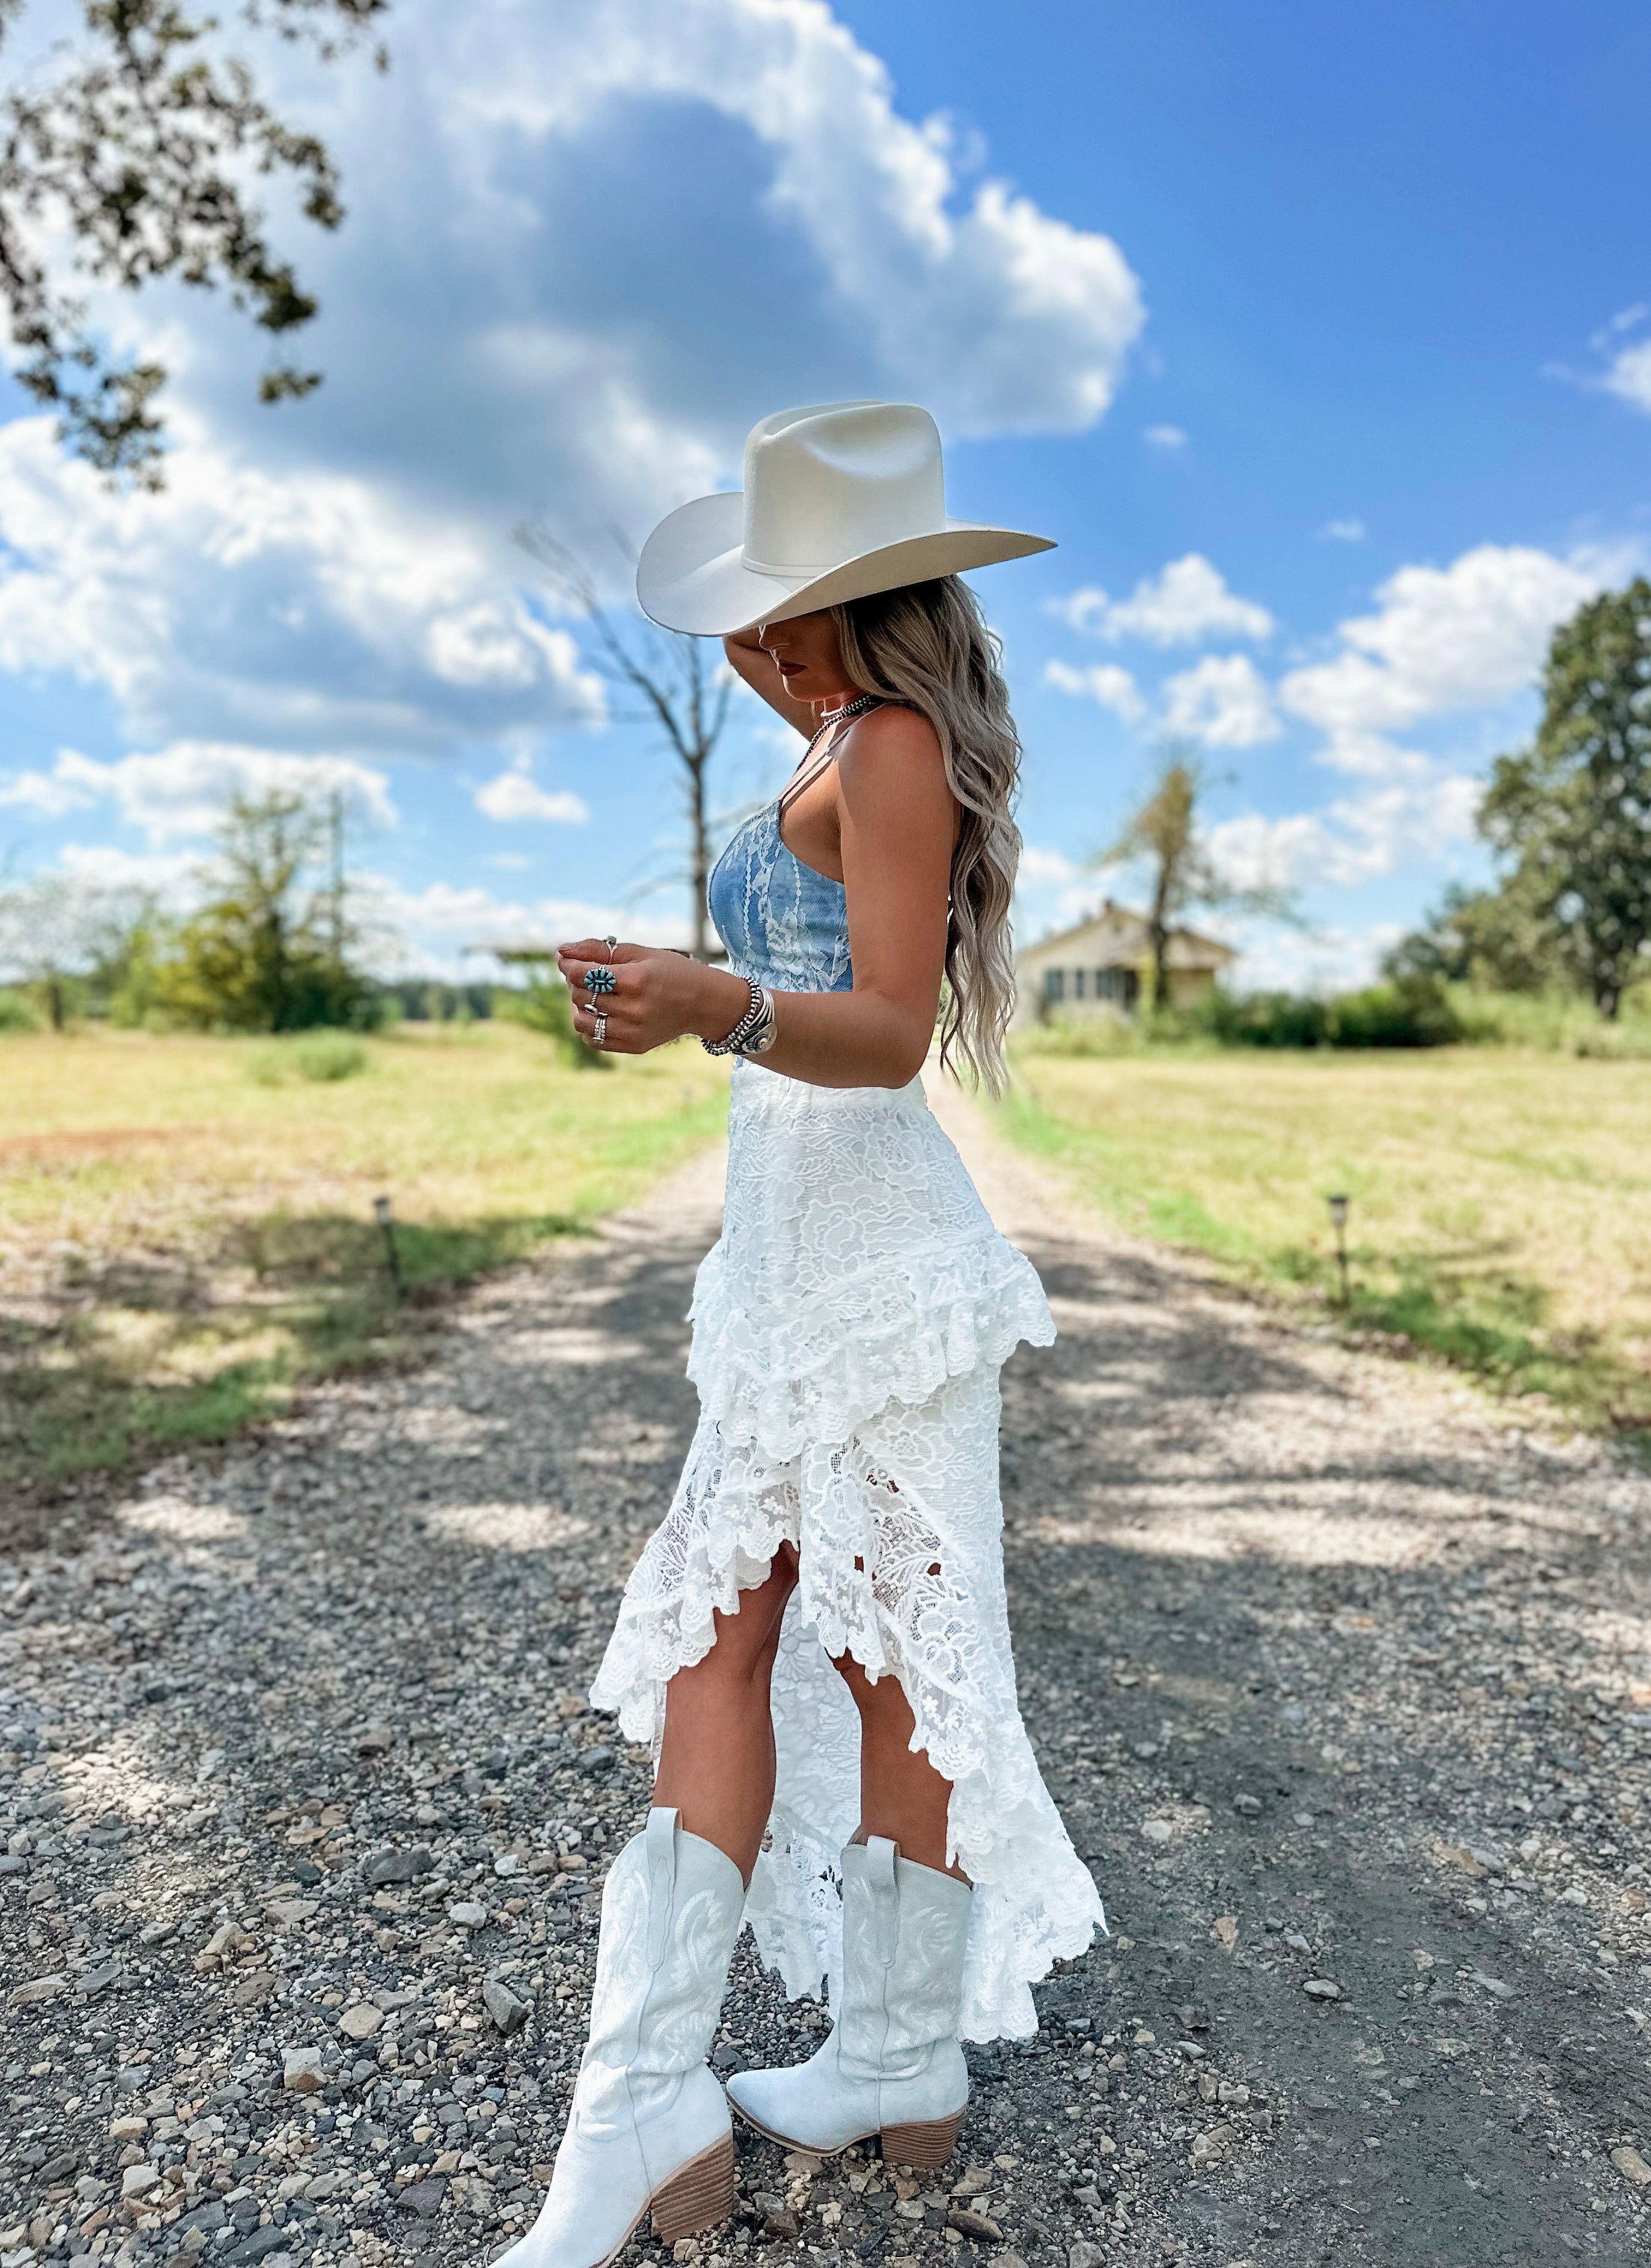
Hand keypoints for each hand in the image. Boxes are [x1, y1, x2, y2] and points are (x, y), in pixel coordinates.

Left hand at [555, 938, 750, 1054]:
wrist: (703, 1003)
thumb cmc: (670, 972)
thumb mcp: (639, 953)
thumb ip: (598, 950)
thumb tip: (560, 951)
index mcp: (637, 980)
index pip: (585, 974)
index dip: (568, 966)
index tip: (564, 959)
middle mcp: (634, 1009)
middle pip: (581, 995)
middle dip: (575, 982)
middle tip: (587, 974)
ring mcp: (633, 1031)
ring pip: (581, 1021)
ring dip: (578, 1005)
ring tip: (591, 995)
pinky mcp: (633, 1046)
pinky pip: (593, 1040)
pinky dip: (588, 1025)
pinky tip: (599, 1013)